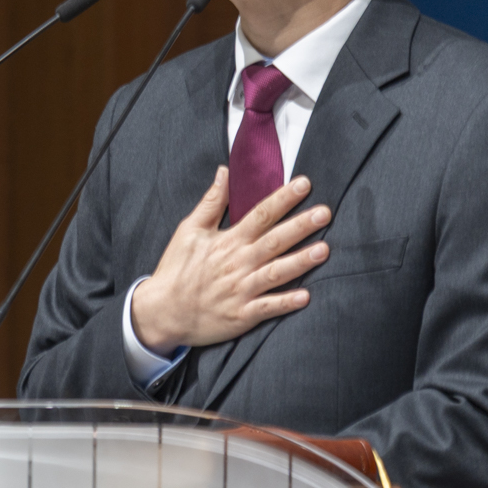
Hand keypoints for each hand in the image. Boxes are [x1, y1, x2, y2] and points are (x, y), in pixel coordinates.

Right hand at [131, 171, 329, 351]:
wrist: (162, 311)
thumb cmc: (177, 269)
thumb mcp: (189, 230)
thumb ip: (211, 202)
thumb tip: (225, 172)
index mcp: (228, 241)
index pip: (261, 214)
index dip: (283, 198)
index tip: (304, 184)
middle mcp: (238, 263)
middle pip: (274, 241)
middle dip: (300, 226)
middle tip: (325, 213)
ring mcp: (241, 290)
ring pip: (276, 273)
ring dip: (300, 262)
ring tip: (324, 250)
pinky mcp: (242, 315)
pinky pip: (267, 308)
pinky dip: (285, 303)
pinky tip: (306, 296)